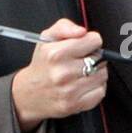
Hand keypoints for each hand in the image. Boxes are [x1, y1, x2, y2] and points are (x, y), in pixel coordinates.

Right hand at [10, 18, 108, 132]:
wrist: (29, 94)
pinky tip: (82, 85)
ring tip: (80, 73)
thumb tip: (82, 31)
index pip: (94, 41)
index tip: (83, 46)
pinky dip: (95, 88)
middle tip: (79, 61)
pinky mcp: (75, 105)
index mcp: (56, 54)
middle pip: (100, 59)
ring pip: (102, 75)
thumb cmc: (42, 64)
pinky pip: (100, 92)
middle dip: (92, 57)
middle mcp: (62, 73)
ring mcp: (69, 91)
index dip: (89, 42)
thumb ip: (65, 27)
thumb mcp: (46, 38)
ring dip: (95, 73)